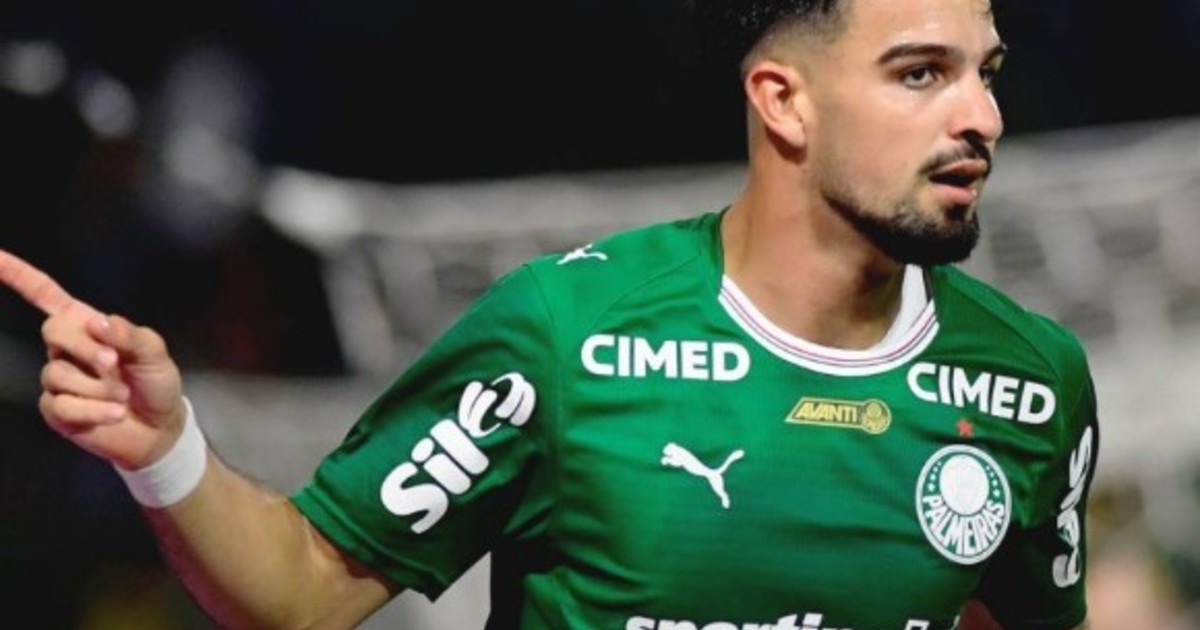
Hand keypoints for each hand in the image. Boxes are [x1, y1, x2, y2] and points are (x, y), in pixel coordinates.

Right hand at [0, 250, 185, 469]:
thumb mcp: (154, 352)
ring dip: (97, 387)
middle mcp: (66, 349)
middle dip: (84, 347)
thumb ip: (129, 334)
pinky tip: (114, 414)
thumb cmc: (156, 383)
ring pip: (56, 373)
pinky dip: (94, 410)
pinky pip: (61, 405)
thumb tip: (97, 323)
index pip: (44, 294)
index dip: (17, 274)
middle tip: (113, 363)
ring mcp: (58, 379)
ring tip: (122, 397)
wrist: (159, 428)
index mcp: (87, 324)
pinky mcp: (56, 410)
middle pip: (52, 330)